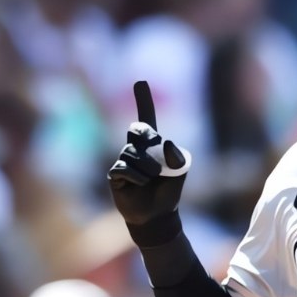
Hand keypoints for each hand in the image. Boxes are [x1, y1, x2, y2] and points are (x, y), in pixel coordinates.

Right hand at [108, 81, 190, 243]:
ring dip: (147, 166)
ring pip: (132, 153)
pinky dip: (137, 176)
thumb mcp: (180, 170)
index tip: (140, 82)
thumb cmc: (169, 190)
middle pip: (137, 129)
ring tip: (152, 178)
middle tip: (157, 156)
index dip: (144, 100)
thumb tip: (164, 141)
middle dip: (147, 138)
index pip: (147, 117)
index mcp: (154, 143)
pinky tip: (140, 184)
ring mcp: (124, 160)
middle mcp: (136, 148)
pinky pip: (123, 168)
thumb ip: (177, 154)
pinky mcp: (115, 175)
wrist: (157, 214)